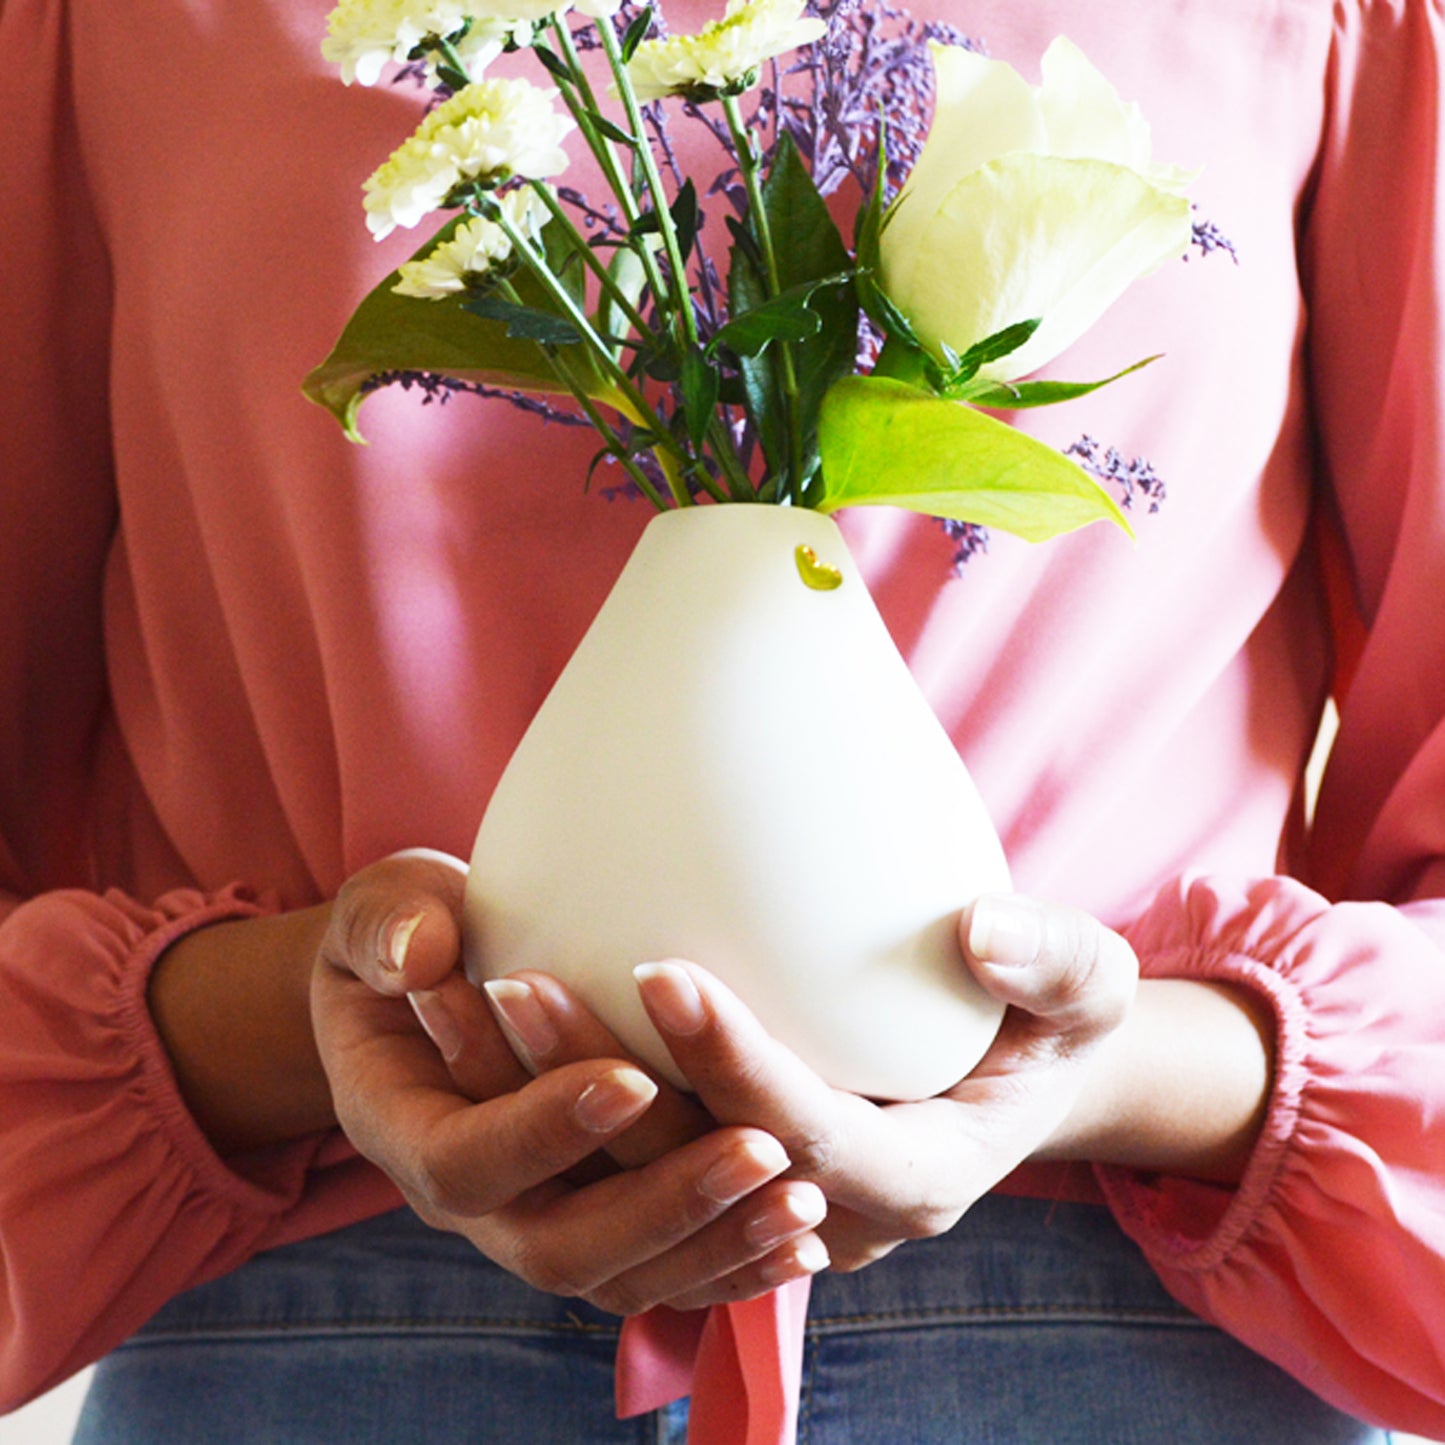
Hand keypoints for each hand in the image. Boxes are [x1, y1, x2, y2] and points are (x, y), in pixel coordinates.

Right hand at [310, 849, 830, 1313]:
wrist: (424, 989)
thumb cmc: (410, 933)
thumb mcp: (382, 910)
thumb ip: (388, 923)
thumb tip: (421, 956)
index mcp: (402, 1127)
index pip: (466, 1162)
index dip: (545, 1131)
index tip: (633, 1078)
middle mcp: (469, 1201)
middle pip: (558, 1249)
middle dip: (662, 1206)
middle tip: (760, 1149)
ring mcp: (532, 1223)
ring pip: (622, 1279)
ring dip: (715, 1246)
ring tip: (803, 1201)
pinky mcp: (592, 1225)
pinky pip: (660, 1276)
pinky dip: (729, 1265)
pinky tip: (802, 1241)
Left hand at [485, 893, 1272, 1273]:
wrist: (1016, 1074)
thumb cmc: (1050, 1022)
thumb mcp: (1093, 988)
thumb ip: (1055, 961)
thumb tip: (981, 928)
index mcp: (915, 1178)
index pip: (809, 1136)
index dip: (736, 1063)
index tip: (663, 970)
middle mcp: (827, 1215)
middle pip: (693, 1166)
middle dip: (601, 1087)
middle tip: (515, 983)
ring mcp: (765, 1201)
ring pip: (637, 1169)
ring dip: (547, 1093)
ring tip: (471, 994)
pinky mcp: (724, 1169)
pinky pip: (627, 1147)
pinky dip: (556, 1091)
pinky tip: (490, 1009)